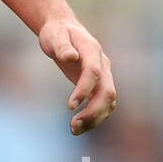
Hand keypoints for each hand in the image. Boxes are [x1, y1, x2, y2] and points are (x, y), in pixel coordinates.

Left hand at [38, 20, 116, 134]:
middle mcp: (103, 65)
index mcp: (92, 51)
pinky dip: (93, 118)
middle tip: (73, 125)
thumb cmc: (57, 33)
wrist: (64, 31)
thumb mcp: (54, 36)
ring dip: (94, 118)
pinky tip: (77, 126)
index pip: (94, 72)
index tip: (70, 105)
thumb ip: (62, 46)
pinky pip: (102, 105)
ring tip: (73, 130)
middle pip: (107, 91)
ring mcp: (104, 76)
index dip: (84, 89)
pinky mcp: (98, 86)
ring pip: (108, 102)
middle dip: (93, 111)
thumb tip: (70, 57)